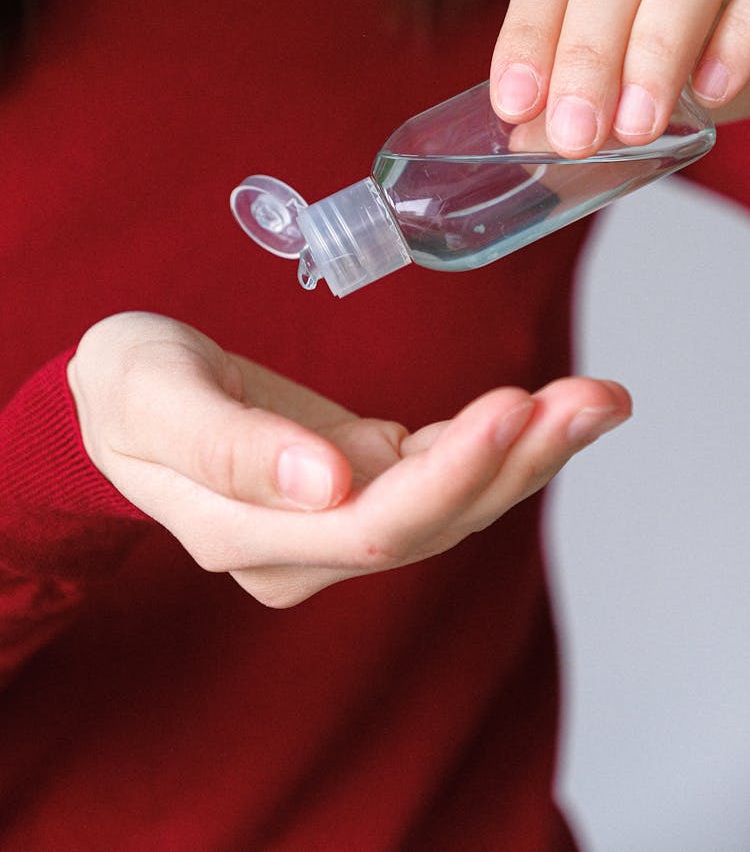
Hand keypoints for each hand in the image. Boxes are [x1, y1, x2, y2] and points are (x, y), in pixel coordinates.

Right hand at [67, 312, 630, 606]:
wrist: (126, 390)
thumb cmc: (126, 385)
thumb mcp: (153, 397)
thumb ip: (228, 448)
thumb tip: (324, 485)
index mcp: (247, 535)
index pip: (371, 527)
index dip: (448, 478)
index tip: (509, 409)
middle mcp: (304, 545)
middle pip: (432, 523)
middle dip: (517, 462)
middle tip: (595, 400)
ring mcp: (337, 518)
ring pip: (452, 502)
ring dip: (528, 452)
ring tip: (599, 399)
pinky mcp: (361, 479)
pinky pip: (442, 470)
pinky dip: (499, 439)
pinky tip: (552, 410)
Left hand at [490, 0, 749, 156]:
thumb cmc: (698, 53)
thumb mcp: (630, 77)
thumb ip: (582, 100)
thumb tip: (528, 141)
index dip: (529, 31)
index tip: (516, 105)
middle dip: (589, 50)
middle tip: (577, 134)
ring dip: (657, 44)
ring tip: (638, 125)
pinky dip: (734, 40)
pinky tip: (710, 92)